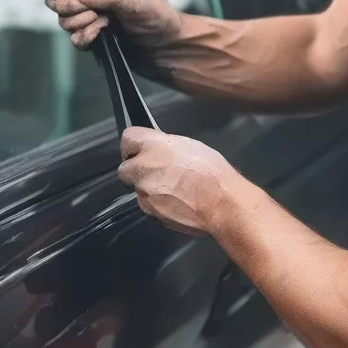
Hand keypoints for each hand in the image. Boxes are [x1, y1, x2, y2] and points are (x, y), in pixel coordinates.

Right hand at [45, 0, 183, 50]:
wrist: (163, 46)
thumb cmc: (158, 14)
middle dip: (69, 3)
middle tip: (89, 9)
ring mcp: (87, 9)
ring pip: (61, 15)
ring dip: (80, 21)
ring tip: (103, 22)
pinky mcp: (86, 30)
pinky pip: (71, 35)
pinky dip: (85, 36)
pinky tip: (101, 34)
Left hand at [117, 128, 239, 236]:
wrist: (221, 204)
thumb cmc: (213, 174)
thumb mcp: (190, 147)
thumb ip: (166, 147)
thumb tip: (158, 150)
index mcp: (154, 145)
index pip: (127, 138)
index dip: (132, 145)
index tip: (136, 150)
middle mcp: (143, 166)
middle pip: (125, 168)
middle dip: (136, 170)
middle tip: (154, 172)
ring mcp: (144, 190)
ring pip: (137, 188)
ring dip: (148, 188)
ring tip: (172, 189)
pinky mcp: (149, 209)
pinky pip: (146, 204)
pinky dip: (156, 203)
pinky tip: (175, 202)